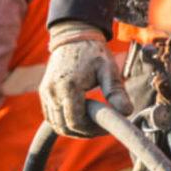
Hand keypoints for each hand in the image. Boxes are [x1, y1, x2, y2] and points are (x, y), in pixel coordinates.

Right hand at [40, 22, 131, 136]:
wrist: (73, 37)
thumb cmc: (94, 52)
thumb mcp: (109, 69)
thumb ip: (116, 92)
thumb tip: (126, 112)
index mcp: (69, 86)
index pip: (76, 121)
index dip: (91, 130)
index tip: (105, 128)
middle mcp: (53, 92)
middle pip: (64, 126)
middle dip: (82, 132)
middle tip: (99, 129)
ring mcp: (45, 93)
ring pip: (55, 124)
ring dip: (72, 129)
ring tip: (90, 125)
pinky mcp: (43, 93)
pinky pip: (51, 116)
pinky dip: (64, 122)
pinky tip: (80, 117)